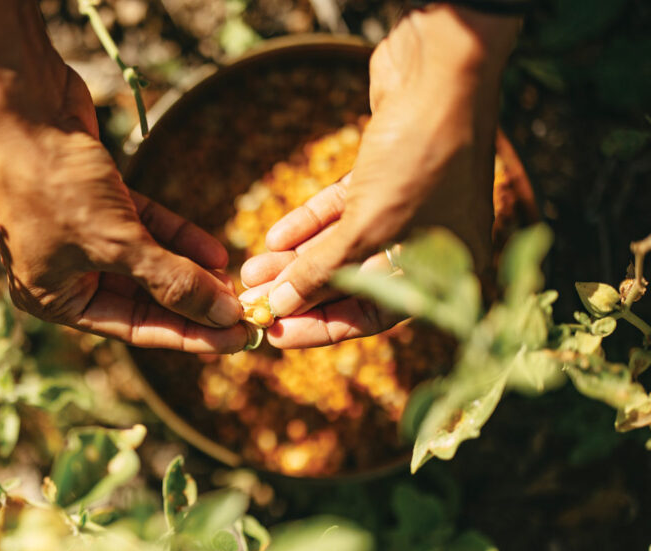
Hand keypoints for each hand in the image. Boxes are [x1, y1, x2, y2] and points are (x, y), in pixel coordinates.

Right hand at [0, 0, 247, 352]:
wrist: (25, 106)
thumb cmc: (56, 183)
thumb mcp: (119, 241)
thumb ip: (172, 281)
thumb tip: (224, 316)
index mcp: (52, 299)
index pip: (132, 328)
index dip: (186, 335)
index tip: (234, 340)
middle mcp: (64, 273)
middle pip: (142, 299)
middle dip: (191, 303)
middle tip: (242, 313)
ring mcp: (80, 237)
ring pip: (146, 263)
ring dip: (190, 272)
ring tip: (233, 282)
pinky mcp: (99, 202)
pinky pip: (146, 230)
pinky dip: (177, 238)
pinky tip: (215, 251)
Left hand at [240, 4, 519, 348]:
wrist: (440, 71)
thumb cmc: (419, 156)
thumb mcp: (367, 225)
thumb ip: (322, 270)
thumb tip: (281, 306)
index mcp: (446, 271)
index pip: (374, 315)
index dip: (321, 327)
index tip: (275, 334)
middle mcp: (429, 243)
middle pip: (354, 282)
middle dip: (300, 291)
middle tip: (254, 301)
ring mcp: (409, 207)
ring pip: (342, 245)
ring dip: (295, 259)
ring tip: (251, 271)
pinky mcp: (386, 174)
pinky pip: (341, 210)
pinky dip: (309, 223)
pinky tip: (273, 238)